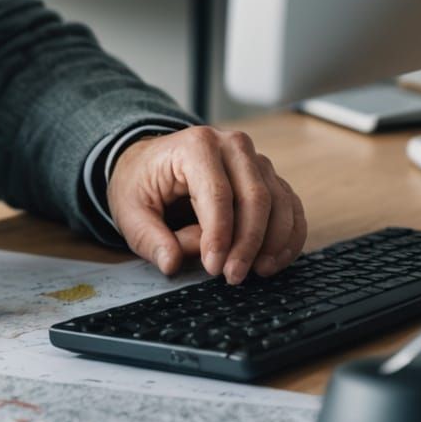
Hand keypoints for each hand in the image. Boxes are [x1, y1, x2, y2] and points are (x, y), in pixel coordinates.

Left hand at [108, 126, 306, 282]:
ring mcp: (254, 159)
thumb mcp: (129, 209)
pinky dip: (289, 236)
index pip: (218, 193)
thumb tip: (171, 263)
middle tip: (233, 276)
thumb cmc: (142, 183)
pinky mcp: (268, 177)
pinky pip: (290, 206)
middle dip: (248, 243)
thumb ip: (149, 237)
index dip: (220, 236)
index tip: (213, 268)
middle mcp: (231, 145)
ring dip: (273, 242)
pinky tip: (274, 260)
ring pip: (279, 202)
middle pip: (255, 197)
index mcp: (196, 145)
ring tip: (256, 272)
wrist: (152, 162)